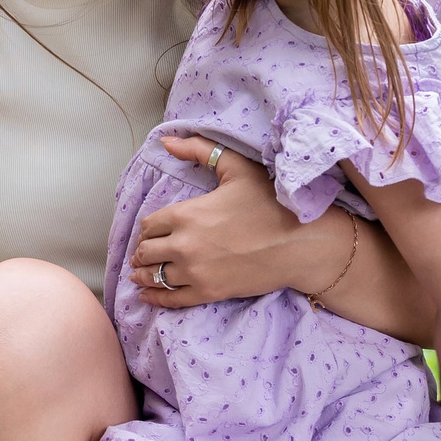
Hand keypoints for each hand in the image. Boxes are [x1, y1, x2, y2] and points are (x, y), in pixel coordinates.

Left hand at [128, 135, 318, 306]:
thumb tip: (166, 141)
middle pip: (145, 252)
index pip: (148, 226)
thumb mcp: (236, 167)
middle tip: (145, 253)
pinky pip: (169, 299)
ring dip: (143, 274)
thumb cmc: (270, 203)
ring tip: (140, 274)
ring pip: (152, 276)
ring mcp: (194, 272)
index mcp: (185, 214)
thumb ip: (199, 150)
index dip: (147, 230)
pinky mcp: (208, 293)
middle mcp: (183, 244)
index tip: (152, 233)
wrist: (300, 244)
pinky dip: (154, 297)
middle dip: (143, 251)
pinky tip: (147, 295)